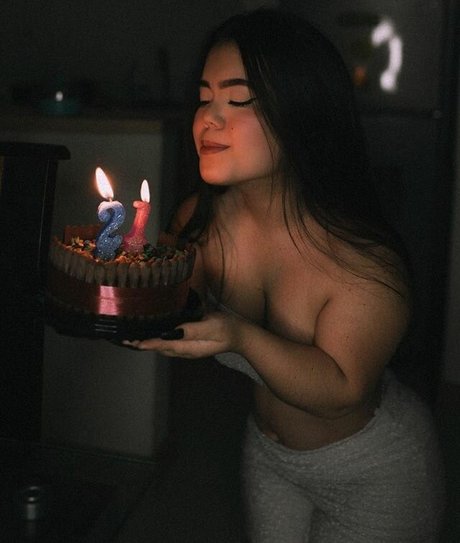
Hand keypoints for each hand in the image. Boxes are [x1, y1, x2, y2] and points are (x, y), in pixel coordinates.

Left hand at [123, 311, 238, 357]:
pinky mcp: (189, 342)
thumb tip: (171, 332)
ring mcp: (187, 347)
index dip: (145, 343)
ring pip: (162, 345)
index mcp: (187, 347)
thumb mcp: (210, 327)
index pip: (161, 345)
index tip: (130, 341)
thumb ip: (191, 330)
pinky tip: (153, 330)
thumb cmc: (226, 329)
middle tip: (124, 337)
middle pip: (158, 348)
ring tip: (132, 334)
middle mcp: (184, 350)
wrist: (240, 335)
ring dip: (148, 341)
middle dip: (141, 343)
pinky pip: (169, 341)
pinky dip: (158, 337)